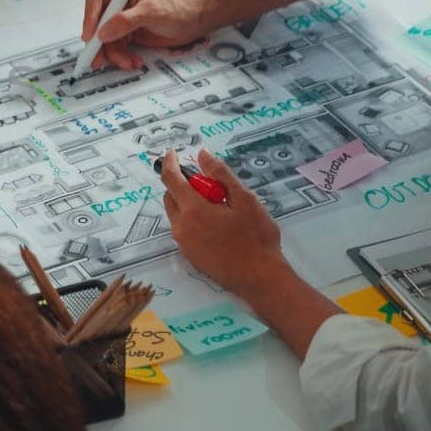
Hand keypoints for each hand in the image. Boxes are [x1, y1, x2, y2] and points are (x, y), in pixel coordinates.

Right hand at [81, 0, 210, 70]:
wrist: (196, 20)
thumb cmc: (180, 7)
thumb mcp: (153, 12)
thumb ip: (126, 21)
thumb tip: (103, 32)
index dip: (90, 18)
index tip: (90, 37)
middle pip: (97, 21)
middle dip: (98, 43)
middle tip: (97, 59)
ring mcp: (122, 16)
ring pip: (105, 38)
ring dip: (114, 54)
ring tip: (128, 62)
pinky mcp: (126, 31)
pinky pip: (115, 46)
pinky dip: (122, 56)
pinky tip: (133, 60)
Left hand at [159, 149, 292, 297]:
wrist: (260, 277)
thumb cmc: (257, 237)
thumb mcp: (245, 199)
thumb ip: (220, 174)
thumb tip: (202, 155)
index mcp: (193, 210)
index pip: (171, 179)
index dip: (170, 163)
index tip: (172, 153)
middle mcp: (181, 226)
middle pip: (172, 196)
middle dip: (185, 185)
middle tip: (213, 188)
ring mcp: (183, 243)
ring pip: (176, 213)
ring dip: (188, 203)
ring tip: (219, 208)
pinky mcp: (188, 255)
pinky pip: (182, 229)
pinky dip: (192, 219)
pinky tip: (217, 226)